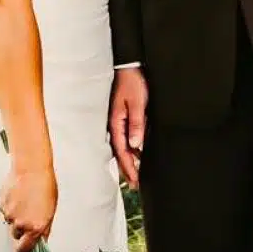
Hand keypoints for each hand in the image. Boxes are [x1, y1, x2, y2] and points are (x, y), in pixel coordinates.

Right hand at [0, 165, 57, 251]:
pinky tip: (18, 195)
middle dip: (21, 229)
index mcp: (35, 227)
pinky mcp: (2, 205)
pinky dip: (10, 206)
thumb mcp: (51, 210)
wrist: (32, 167)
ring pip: (10, 222)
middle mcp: (21, 223)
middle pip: (16, 235)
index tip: (27, 244)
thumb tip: (41, 240)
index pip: (24, 250)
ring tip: (24, 201)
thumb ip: (44, 229)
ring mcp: (10, 214)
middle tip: (28, 215)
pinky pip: (5, 211)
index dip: (25, 247)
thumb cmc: (44, 185)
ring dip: (16, 216)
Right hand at [109, 67, 147, 187]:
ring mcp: (118, 120)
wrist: (129, 66)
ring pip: (122, 146)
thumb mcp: (137, 103)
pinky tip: (138, 153)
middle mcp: (114, 124)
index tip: (135, 180)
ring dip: (129, 160)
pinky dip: (131, 148)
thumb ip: (136, 123)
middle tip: (135, 184)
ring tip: (135, 174)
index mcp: (116, 123)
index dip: (128, 167)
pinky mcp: (123, 116)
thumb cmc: (132, 82)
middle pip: (120, 152)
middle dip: (127, 168)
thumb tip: (135, 145)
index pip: (122, 151)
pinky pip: (125, 137)